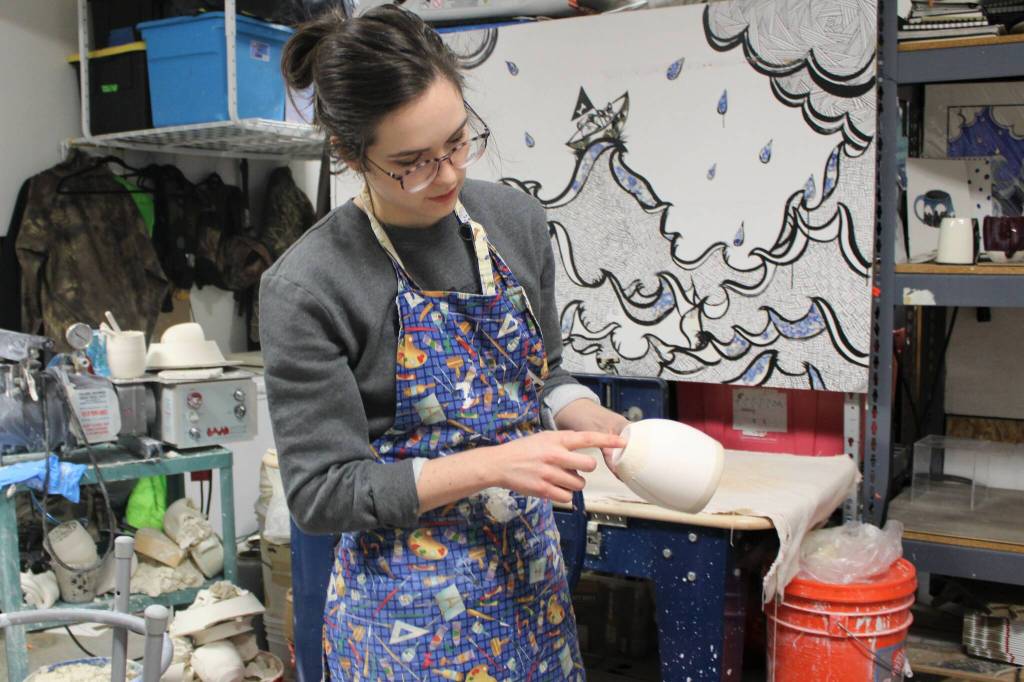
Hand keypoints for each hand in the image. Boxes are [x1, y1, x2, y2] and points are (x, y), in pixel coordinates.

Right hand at [492, 430, 625, 503]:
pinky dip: (564, 495)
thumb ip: (564, 442)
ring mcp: (550, 473)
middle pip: (589, 465)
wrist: (500, 464)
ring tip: (559, 478)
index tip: (622, 441)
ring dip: (574, 483)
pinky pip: (567, 497)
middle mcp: (555, 455)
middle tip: (574, 469)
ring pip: (579, 484)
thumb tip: (585, 450)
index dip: (607, 440)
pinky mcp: (544, 490)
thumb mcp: (544, 438)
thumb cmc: (524, 450)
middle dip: (585, 469)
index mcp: (557, 440)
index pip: (587, 438)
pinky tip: (553, 488)